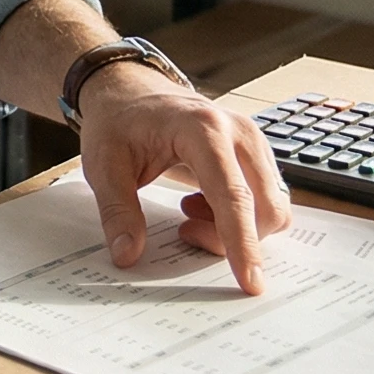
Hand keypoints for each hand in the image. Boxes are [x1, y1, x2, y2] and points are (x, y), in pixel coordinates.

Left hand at [78, 63, 290, 291]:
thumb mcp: (103, 164)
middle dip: (231, 238)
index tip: (250, 283)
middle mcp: (239, 132)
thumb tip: (127, 254)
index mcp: (202, 128)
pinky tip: (202, 202)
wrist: (129, 90)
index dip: (242, 242)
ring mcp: (253, 141)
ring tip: (189, 210)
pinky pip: (267, 200)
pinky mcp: (257, 154)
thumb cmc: (118, 122)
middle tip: (185, 230)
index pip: (232, 195)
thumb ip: (116, 210)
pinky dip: (241, 217)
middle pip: (263, 207)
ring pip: (271, 208)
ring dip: (236, 228)